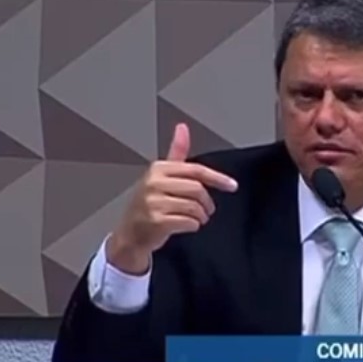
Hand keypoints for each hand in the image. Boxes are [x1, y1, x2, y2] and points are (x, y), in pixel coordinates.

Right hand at [106, 123, 237, 273]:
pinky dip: (193, 226)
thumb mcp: (161, 176)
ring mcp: (153, 202)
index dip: (217, 178)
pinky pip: (188, 222)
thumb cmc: (149, 204)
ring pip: (194, 207)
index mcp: (158, 169)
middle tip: (207, 210)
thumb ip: (176, 153)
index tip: (232, 186)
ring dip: (201, 216)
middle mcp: (154, 183)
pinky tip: (186, 225)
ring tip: (196, 218)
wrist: (130, 234)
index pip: (196, 170)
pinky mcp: (156, 221)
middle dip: (207, 202)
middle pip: (197, 189)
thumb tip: (182, 127)